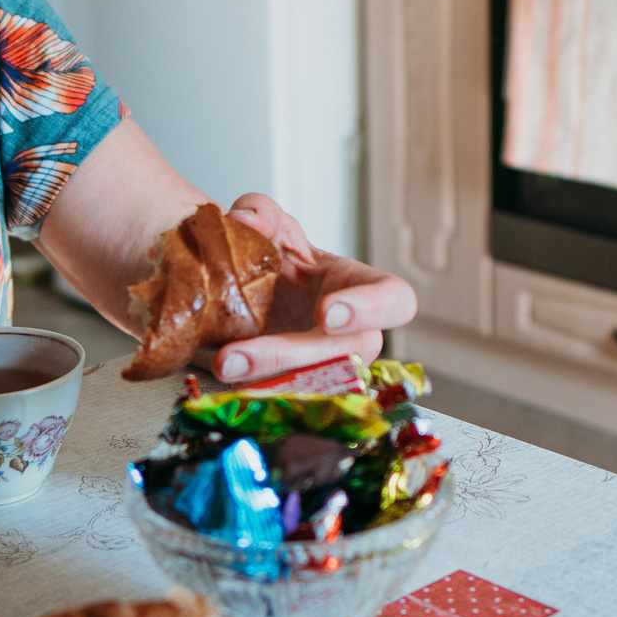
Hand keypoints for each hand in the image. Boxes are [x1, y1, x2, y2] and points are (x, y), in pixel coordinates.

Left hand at [210, 193, 418, 382]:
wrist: (248, 300)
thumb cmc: (280, 266)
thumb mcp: (271, 229)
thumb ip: (261, 213)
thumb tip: (246, 220)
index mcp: (358, 288)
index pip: (393, 300)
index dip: (370, 309)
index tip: (325, 313)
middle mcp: (352, 336)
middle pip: (343, 355)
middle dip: (289, 356)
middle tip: (237, 356)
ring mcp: (326, 371)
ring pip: (312, 387)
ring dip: (267, 381)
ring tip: (223, 366)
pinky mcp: (297, 394)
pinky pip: (288, 403)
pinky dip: (256, 396)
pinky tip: (227, 385)